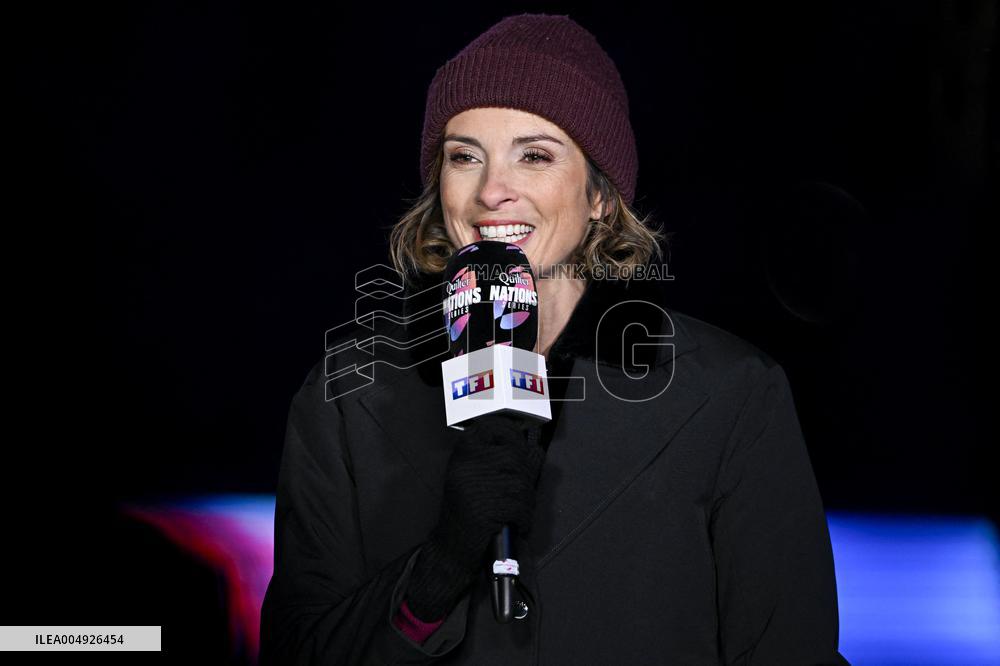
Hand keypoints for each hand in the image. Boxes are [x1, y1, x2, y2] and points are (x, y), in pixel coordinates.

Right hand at [403, 413, 545, 621]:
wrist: (452, 545)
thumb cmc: (466, 508)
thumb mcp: (475, 475)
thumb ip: (498, 458)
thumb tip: (535, 448)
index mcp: (464, 451)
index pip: (495, 428)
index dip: (512, 435)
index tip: (521, 442)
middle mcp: (469, 461)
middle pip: (515, 457)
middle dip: (524, 477)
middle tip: (520, 494)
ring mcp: (478, 482)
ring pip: (521, 483)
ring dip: (526, 501)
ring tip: (516, 512)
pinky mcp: (489, 505)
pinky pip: (521, 506)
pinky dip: (524, 518)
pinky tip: (517, 524)